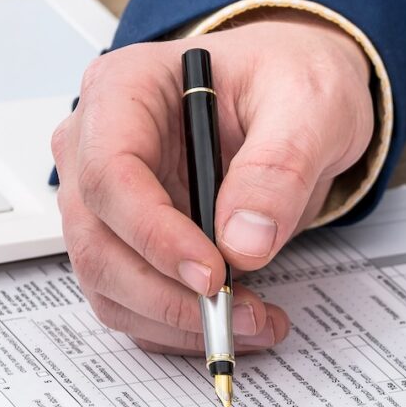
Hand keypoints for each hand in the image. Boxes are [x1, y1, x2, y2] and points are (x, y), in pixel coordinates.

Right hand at [50, 11, 375, 352]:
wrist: (297, 98)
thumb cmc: (290, 80)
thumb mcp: (308, 104)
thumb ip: (279, 166)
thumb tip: (243, 242)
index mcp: (125, 89)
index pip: (108, 173)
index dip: (153, 235)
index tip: (212, 275)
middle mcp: (98, 144)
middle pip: (97, 239)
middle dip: (167, 294)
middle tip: (242, 314)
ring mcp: (108, 197)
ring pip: (109, 281)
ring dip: (175, 319)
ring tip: (257, 322)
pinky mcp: (129, 239)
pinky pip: (134, 299)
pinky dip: (180, 325)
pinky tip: (241, 320)